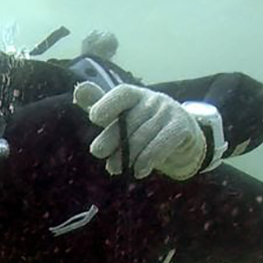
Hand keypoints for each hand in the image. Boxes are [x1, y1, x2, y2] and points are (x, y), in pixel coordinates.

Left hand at [73, 81, 205, 179]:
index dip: (107, 103)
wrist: (183, 139)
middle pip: (128, 120)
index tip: (95, 118)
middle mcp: (152, 100)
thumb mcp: (121, 116)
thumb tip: (79, 90)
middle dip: (111, 139)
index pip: (121, 93)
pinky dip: (148, 159)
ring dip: (127, 155)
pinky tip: (139, 171)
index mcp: (135, 95)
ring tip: (115, 169)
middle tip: (98, 153)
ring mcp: (169, 112)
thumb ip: (99, 105)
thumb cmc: (144, 127)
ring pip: (143, 136)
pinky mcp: (181, 128)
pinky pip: (162, 143)